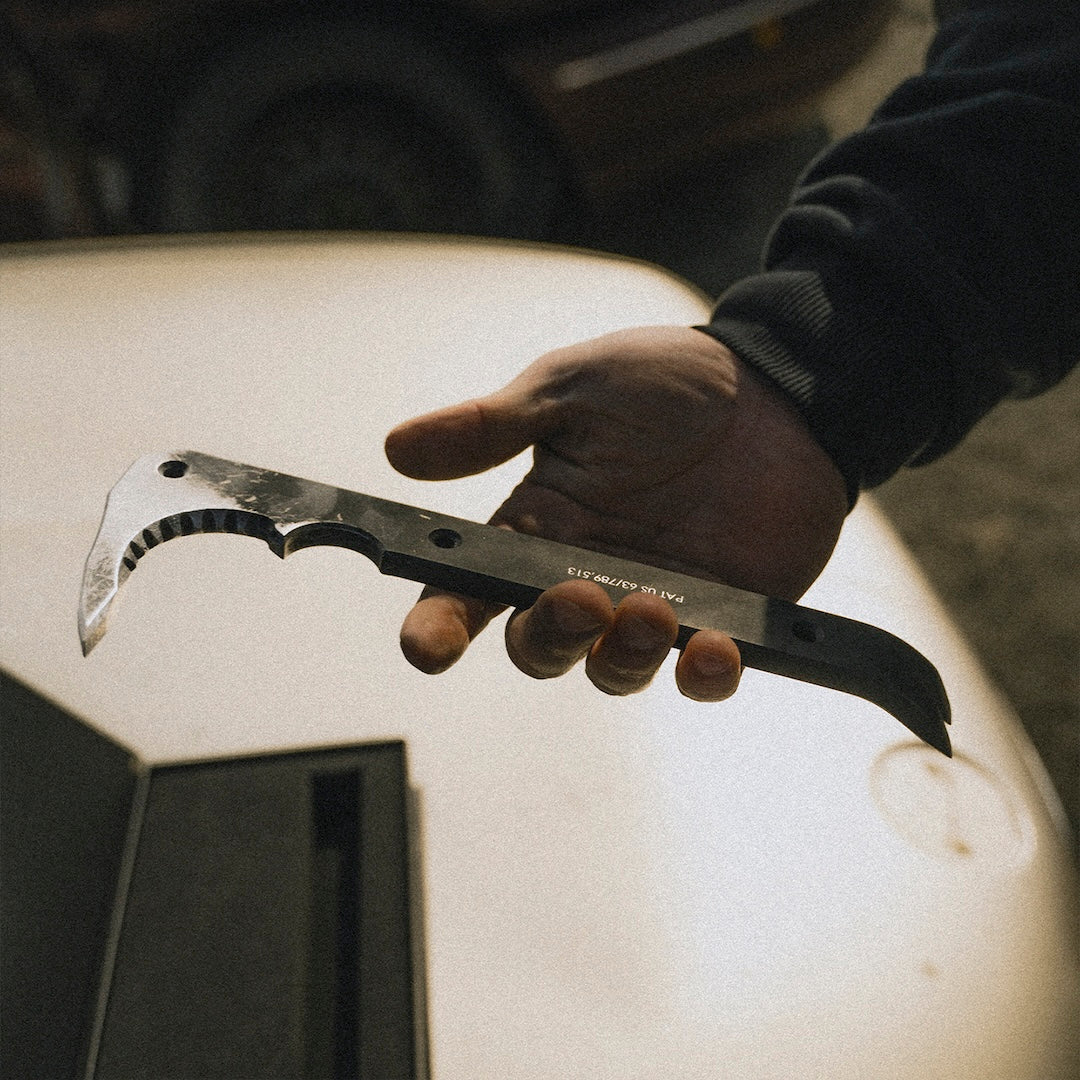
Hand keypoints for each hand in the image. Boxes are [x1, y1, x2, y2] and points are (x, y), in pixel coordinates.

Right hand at [384, 326, 847, 699]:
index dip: (439, 624)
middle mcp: (587, 576)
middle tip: (578, 598)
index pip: (469, 589)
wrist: (777, 389)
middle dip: (548, 637)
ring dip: (623, 657)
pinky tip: (712, 650)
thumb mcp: (571, 390)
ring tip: (652, 608)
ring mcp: (653, 604)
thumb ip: (491, 426)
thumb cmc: (667, 384)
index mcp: (540, 525)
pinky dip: (704, 675)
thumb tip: (399, 447)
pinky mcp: (723, 617)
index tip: (427, 645)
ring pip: (614, 671)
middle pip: (540, 646)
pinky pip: (701, 673)